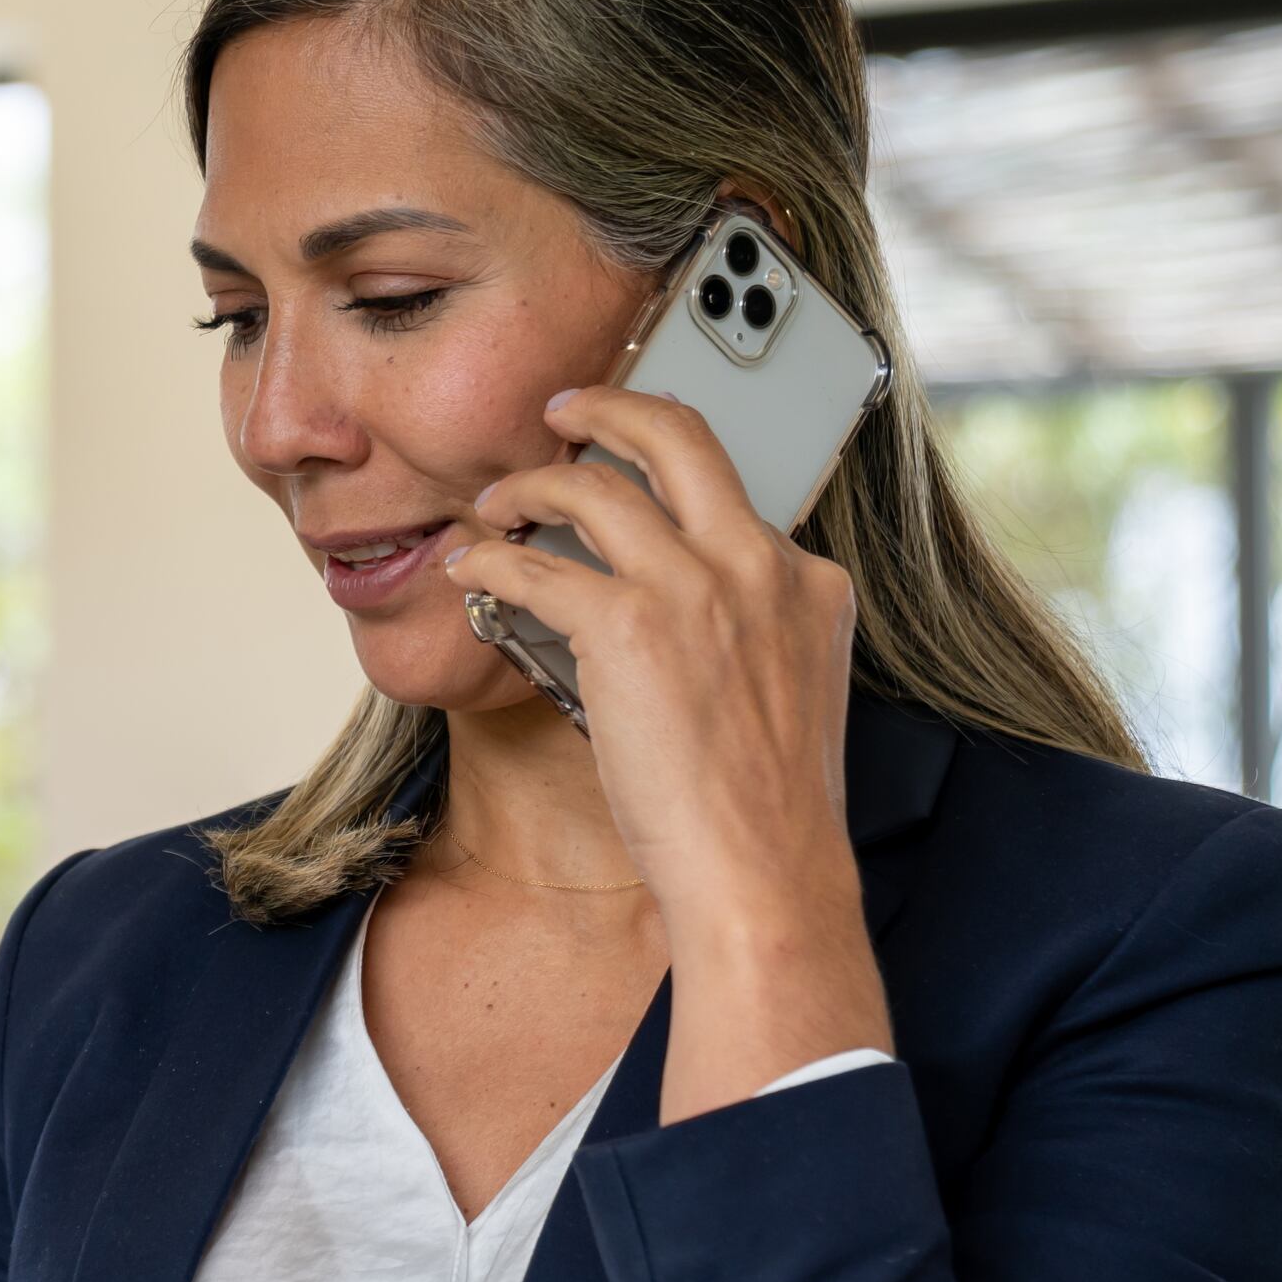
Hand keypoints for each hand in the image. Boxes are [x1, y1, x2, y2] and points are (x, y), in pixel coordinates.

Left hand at [450, 387, 888, 1112]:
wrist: (765, 875)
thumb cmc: (767, 814)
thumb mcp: (793, 697)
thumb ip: (753, 637)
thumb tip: (689, 624)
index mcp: (810, 585)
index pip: (737, 496)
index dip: (673, 473)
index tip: (635, 463)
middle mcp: (759, 567)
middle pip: (680, 437)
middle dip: (612, 406)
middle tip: (564, 411)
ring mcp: (696, 589)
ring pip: (593, 487)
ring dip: (529, 484)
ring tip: (495, 502)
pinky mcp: (629, 627)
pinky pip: (535, 567)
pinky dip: (491, 562)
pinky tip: (471, 571)